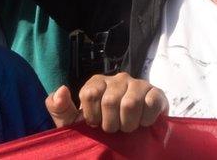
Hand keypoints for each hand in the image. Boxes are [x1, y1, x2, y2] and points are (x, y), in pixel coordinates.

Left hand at [44, 73, 167, 132]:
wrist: (128, 138)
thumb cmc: (99, 127)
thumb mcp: (73, 123)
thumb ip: (60, 108)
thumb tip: (61, 89)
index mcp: (97, 82)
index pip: (90, 94)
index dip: (93, 116)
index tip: (96, 124)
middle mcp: (118, 78)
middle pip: (110, 101)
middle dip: (111, 124)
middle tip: (114, 129)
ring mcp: (139, 84)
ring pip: (130, 103)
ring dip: (128, 124)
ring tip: (128, 127)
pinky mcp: (156, 93)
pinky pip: (151, 103)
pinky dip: (146, 120)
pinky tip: (143, 123)